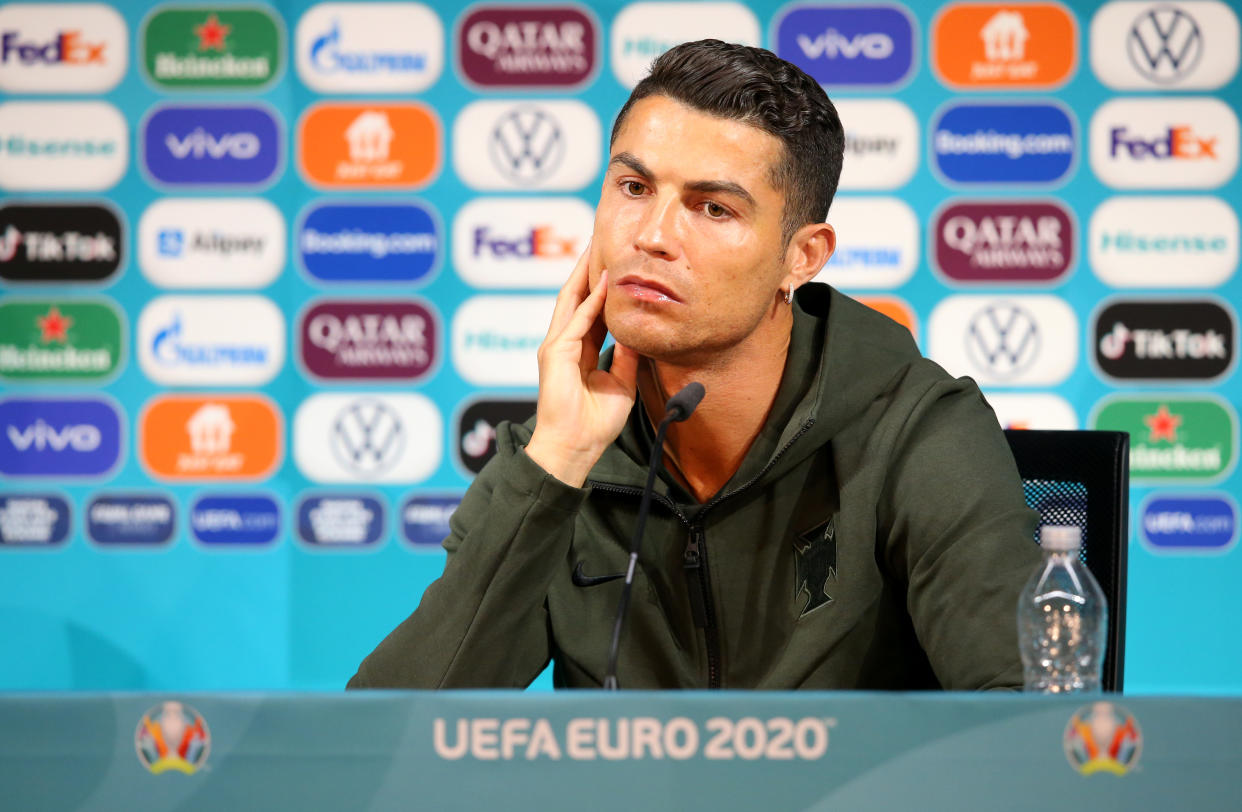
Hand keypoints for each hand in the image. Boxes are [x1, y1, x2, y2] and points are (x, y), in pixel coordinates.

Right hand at [525, 244, 638, 486]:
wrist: (575, 448)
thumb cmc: (594, 423)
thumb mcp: (620, 382)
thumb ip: (626, 356)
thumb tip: (637, 333)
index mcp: (577, 351)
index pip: (590, 311)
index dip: (601, 288)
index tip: (615, 265)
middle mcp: (563, 344)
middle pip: (576, 298)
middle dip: (587, 270)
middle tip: (600, 242)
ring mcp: (556, 347)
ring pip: (571, 302)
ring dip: (584, 275)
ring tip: (596, 248)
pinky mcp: (555, 355)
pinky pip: (576, 322)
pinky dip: (590, 303)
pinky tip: (603, 283)